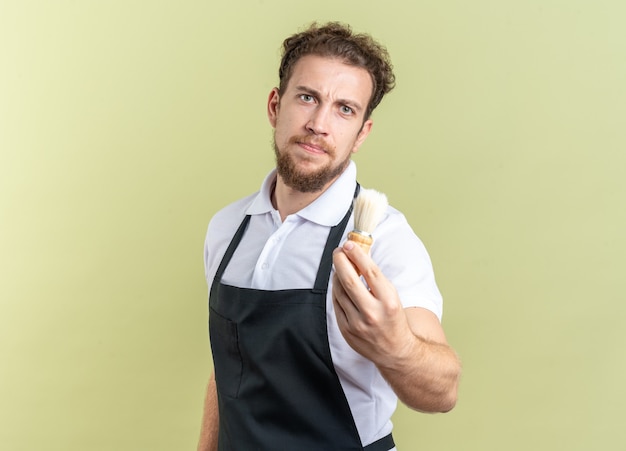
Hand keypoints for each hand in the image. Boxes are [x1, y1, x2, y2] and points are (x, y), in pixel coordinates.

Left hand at [331, 240, 413, 367]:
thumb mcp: (392, 296)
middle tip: (338, 251)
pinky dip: (336, 291)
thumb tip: (359, 255)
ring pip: (339, 291)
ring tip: (340, 266)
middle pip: (349, 280)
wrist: (395, 351)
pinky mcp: (346, 330)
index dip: (357, 255)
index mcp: (388, 301)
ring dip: (337, 275)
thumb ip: (376, 279)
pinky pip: (336, 304)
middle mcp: (372, 313)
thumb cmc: (393, 319)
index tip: (349, 244)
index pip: (370, 272)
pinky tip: (339, 283)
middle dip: (341, 261)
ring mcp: (357, 323)